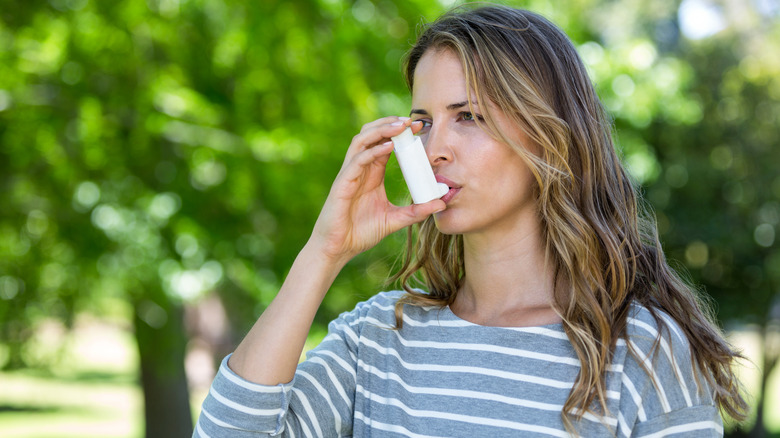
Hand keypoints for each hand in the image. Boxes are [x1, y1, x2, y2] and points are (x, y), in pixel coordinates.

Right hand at [308, 116, 445, 264]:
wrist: (338, 249)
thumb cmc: (360, 233)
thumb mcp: (394, 220)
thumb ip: (415, 211)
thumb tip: (440, 205)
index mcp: (372, 174)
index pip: (385, 144)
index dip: (400, 133)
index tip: (420, 127)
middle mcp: (360, 169)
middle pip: (371, 135)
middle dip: (390, 124)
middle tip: (412, 120)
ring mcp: (349, 174)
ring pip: (362, 141)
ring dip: (381, 130)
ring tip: (400, 126)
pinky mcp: (342, 183)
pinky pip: (357, 161)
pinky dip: (373, 151)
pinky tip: (388, 147)